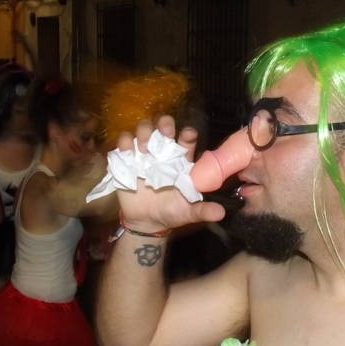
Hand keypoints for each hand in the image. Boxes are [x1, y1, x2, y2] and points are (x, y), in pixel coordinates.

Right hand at [116, 116, 224, 231]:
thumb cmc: (171, 212)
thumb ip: (202, 210)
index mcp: (181, 160)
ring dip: (144, 132)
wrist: (146, 222)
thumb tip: (221, 213)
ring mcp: (144, 154)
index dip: (188, 134)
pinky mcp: (127, 160)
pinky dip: (124, 142)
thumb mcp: (188, 213)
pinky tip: (128, 151)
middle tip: (165, 131)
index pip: (186, 140)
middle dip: (164, 123)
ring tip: (144, 148)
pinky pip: (124, 143)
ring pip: (144, 129)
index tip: (188, 135)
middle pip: (164, 127)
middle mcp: (164, 153)